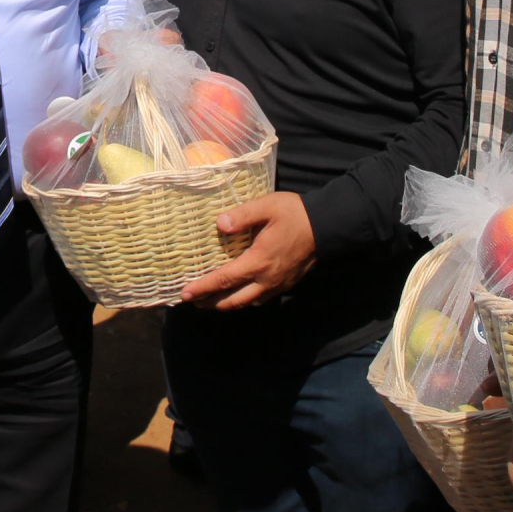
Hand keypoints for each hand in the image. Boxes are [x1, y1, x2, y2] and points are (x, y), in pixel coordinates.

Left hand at [179, 192, 314, 309]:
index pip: (223, 280)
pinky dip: (245, 301)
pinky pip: (260, 299)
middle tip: (192, 301)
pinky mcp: (286, 284)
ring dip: (227, 304)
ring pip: (247, 303)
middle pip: (232, 300)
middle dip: (210, 302)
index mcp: (258, 262)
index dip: (202, 288)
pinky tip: (240, 294)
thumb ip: (242, 215)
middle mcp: (266, 279)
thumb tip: (219, 224)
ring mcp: (277, 284)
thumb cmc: (295, 214)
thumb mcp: (267, 206)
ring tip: (211, 301)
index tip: (184, 294)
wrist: (328, 226)